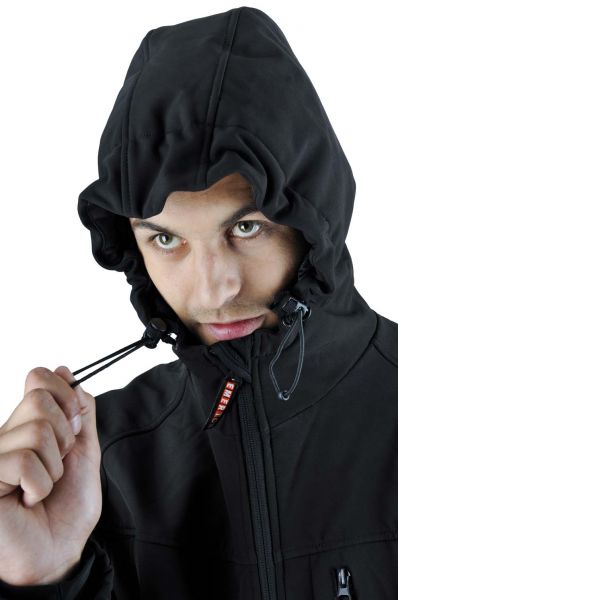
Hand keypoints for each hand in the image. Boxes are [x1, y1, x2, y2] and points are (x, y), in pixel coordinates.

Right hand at [0, 366, 101, 584]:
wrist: (61, 550)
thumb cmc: (68, 504)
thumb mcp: (84, 449)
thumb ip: (80, 411)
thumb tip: (65, 371)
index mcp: (27, 425)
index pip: (39, 378)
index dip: (65, 396)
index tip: (74, 426)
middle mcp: (4, 436)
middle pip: (39, 400)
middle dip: (64, 435)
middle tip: (57, 464)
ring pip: (36, 432)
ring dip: (53, 466)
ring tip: (41, 487)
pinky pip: (23, 461)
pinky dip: (39, 484)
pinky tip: (27, 500)